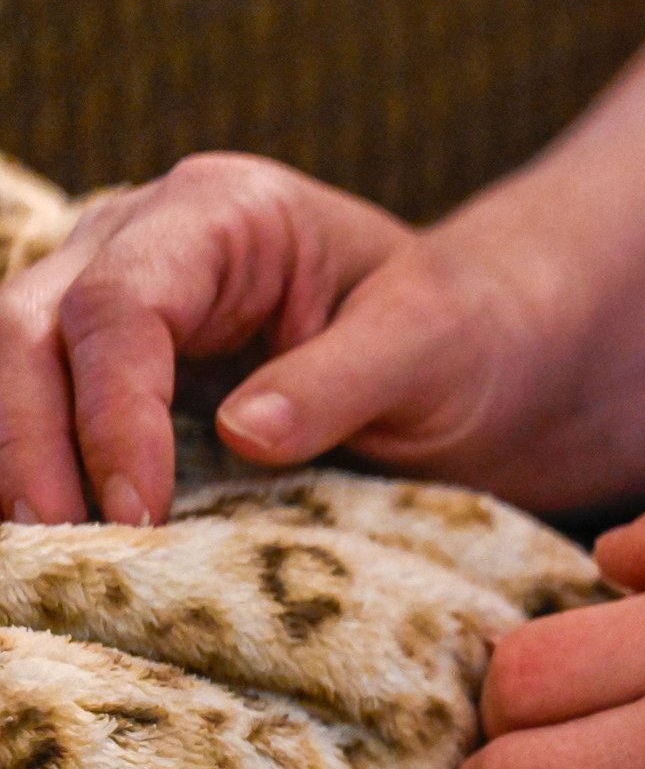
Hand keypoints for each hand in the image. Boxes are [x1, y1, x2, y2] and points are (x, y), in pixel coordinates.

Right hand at [0, 153, 574, 525]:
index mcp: (223, 213)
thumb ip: (340, 381)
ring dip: (15, 459)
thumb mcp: (429, 347)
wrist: (475, 352)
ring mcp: (112, 296)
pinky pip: (44, 407)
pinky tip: (50, 536)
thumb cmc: (458, 335)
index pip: (123, 304)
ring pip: (14, 365)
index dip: (113, 412)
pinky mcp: (111, 364)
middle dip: (31, 440)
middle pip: (31, 328)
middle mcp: (142, 239)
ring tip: (41, 555)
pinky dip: (34, 466)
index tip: (138, 510)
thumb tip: (243, 434)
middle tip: (58, 544)